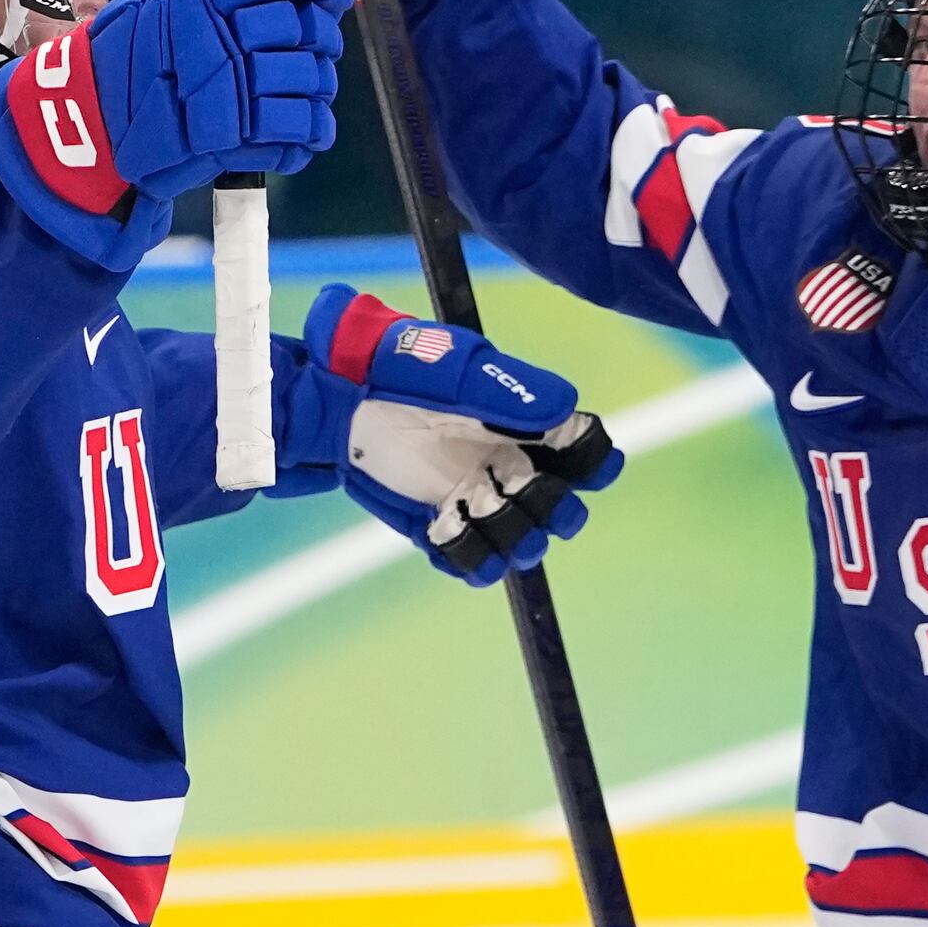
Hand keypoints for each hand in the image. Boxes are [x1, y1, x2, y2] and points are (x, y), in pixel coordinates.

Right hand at [0, 0, 347, 267]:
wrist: (83, 122)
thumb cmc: (122, 62)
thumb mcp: (156, 0)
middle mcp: (218, 29)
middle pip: (303, 27)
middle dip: (318, 43)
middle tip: (313, 55)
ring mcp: (229, 83)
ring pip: (310, 77)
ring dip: (315, 89)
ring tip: (303, 97)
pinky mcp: (235, 134)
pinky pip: (300, 126)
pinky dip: (310, 130)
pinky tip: (301, 133)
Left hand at [293, 283, 620, 584]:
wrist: (334, 397)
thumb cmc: (396, 367)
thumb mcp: (451, 369)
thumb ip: (507, 390)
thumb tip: (567, 407)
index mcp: (526, 424)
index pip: (586, 451)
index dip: (593, 462)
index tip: (573, 466)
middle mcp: (510, 465)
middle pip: (564, 509)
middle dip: (555, 512)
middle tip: (513, 493)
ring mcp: (476, 499)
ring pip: (523, 541)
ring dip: (512, 539)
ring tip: (470, 512)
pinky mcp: (441, 525)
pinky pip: (472, 560)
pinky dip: (466, 557)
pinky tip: (442, 532)